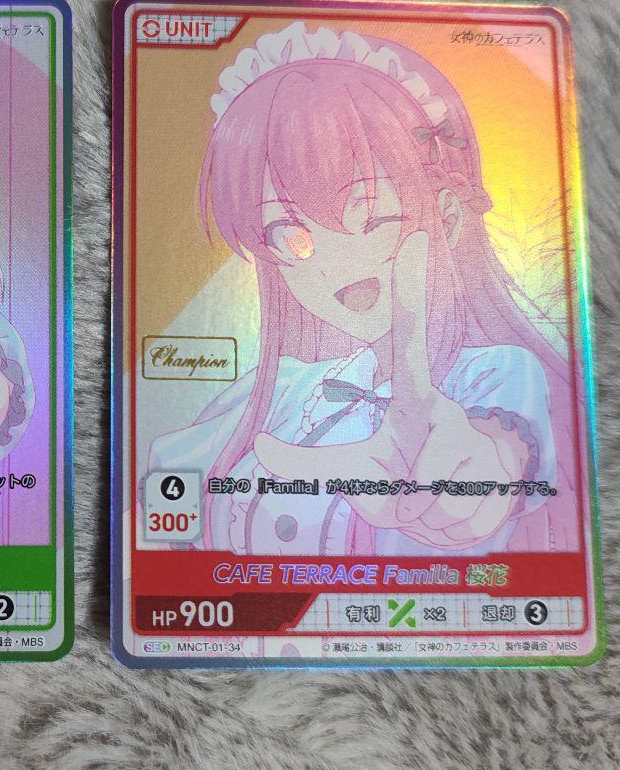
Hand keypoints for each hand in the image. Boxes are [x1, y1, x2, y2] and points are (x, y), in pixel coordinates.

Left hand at [252, 231, 518, 548]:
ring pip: (434, 503)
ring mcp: (486, 440)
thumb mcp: (352, 470)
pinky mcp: (510, 472)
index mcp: (414, 399)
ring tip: (426, 499)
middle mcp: (452, 411)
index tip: (413, 238)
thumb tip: (258, 447)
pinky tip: (454, 512)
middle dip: (398, 503)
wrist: (460, 505)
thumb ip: (304, 463)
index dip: (408, 293)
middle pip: (410, 477)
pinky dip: (448, 531)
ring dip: (422, 519)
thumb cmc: (398, 474)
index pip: (409, 342)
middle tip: (404, 489)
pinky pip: (463, 520)